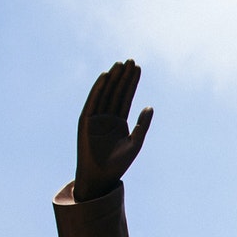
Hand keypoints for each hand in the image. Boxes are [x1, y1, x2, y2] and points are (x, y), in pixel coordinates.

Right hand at [75, 59, 152, 201]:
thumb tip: (150, 106)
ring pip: (105, 93)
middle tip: (131, 61)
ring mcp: (95, 117)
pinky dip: (98, 88)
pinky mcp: (86, 119)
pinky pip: (93, 100)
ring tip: (120, 64)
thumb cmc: (118, 163)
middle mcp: (107, 117)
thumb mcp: (135, 142)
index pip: (126, 97)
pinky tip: (106, 76)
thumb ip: (142, 125)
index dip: (131, 83)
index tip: (138, 69)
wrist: (101, 175)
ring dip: (112, 78)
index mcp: (119, 122)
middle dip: (123, 77)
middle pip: (116, 91)